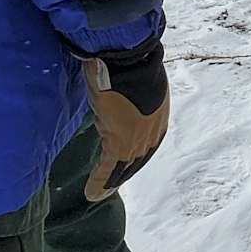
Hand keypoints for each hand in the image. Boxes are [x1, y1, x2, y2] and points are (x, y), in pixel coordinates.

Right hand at [79, 36, 169, 200]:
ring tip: (98, 194)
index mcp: (159, 115)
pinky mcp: (121, 142)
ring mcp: (139, 138)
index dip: (135, 157)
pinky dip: (99, 183)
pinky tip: (92, 194)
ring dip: (110, 182)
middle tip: (110, 187)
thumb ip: (128, 96)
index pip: (147, 143)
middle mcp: (153, 129)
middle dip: (124, 173)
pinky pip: (109, 168)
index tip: (124, 166)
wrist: (127, 57)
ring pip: (123, 168)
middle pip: (137, 159)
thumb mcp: (133, 81)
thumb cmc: (127, 61)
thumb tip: (115, 93)